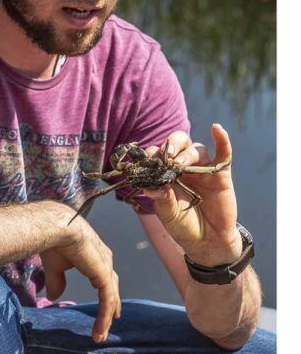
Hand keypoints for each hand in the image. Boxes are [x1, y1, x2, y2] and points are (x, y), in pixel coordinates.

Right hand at [40, 215, 120, 341]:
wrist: (57, 228)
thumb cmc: (54, 240)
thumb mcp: (55, 266)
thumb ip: (57, 281)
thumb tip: (53, 297)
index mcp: (95, 255)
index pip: (104, 277)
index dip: (107, 292)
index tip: (108, 309)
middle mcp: (104, 259)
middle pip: (111, 288)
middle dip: (111, 306)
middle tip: (110, 322)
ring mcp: (106, 267)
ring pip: (110, 297)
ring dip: (106, 317)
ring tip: (100, 334)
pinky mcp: (104, 275)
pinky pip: (107, 300)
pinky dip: (104, 316)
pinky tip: (100, 329)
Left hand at [144, 124, 241, 265]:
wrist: (207, 241)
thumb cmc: (183, 225)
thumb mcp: (168, 214)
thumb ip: (162, 199)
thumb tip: (150, 187)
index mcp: (166, 173)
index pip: (158, 154)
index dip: (152, 153)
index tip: (147, 159)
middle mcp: (184, 167)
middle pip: (178, 143)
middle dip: (171, 145)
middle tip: (166, 157)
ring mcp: (203, 169)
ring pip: (196, 149)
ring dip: (186, 153)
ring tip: (178, 164)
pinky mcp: (221, 174)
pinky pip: (223, 153)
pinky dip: (222, 139)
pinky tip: (217, 128)